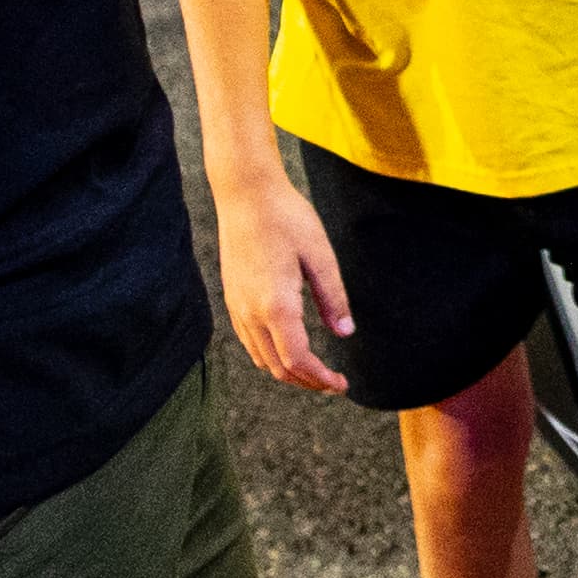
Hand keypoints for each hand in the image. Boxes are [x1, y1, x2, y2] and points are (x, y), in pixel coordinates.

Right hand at [212, 181, 353, 392]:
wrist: (245, 193)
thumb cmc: (285, 216)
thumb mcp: (319, 254)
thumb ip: (333, 297)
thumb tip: (345, 332)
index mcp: (276, 304)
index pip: (298, 359)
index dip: (320, 378)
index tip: (341, 384)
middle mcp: (251, 312)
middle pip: (278, 367)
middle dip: (307, 381)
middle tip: (333, 383)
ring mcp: (237, 307)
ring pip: (261, 358)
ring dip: (288, 371)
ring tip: (314, 370)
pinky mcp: (232, 298)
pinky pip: (249, 341)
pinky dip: (269, 356)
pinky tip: (287, 348)